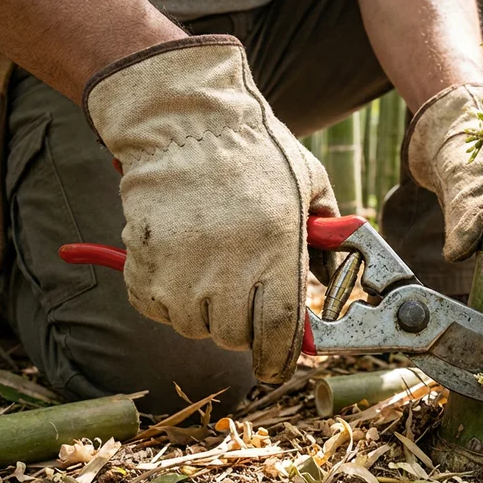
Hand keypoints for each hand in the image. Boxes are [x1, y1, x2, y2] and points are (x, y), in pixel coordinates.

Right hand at [84, 36, 337, 382]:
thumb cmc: (253, 150)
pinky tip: (179, 262)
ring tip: (210, 269)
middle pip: (234, 337)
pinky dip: (166, 295)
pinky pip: (155, 306)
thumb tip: (338, 282)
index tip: (279, 361)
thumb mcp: (309, 186)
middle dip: (243, 326)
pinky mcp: (144, 264)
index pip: (280, 333)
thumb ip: (328, 239)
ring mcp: (182, 271)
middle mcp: (229, 269)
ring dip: (203, 310)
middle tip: (244, 296)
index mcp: (277, 251)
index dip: (280, 357)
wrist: (185, 121)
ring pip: (193, 326)